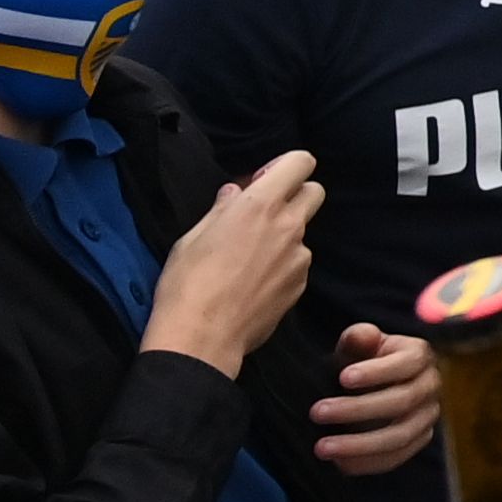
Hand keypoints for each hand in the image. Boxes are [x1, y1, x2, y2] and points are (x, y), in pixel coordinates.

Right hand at [143, 151, 321, 376]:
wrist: (200, 339)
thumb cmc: (187, 284)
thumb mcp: (193, 237)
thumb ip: (222, 209)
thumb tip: (235, 193)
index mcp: (260, 205)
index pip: (301, 162)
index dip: (285, 167)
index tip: (263, 181)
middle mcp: (288, 225)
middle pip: (314, 192)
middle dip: (294, 195)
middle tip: (264, 214)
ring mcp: (299, 257)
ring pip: (303, 232)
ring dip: (285, 236)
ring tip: (250, 260)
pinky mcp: (300, 285)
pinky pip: (297, 264)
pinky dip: (282, 266)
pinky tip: (255, 284)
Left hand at [311, 323, 438, 473]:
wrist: (369, 387)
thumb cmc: (361, 361)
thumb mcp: (357, 345)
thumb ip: (358, 338)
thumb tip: (362, 336)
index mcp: (420, 355)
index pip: (406, 363)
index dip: (376, 372)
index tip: (342, 378)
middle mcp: (430, 385)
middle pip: (402, 401)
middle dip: (357, 409)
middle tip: (317, 412)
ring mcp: (427, 416)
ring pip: (400, 435)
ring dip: (359, 445)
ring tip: (321, 447)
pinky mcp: (418, 441)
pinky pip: (395, 458)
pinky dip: (366, 463)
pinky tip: (337, 463)